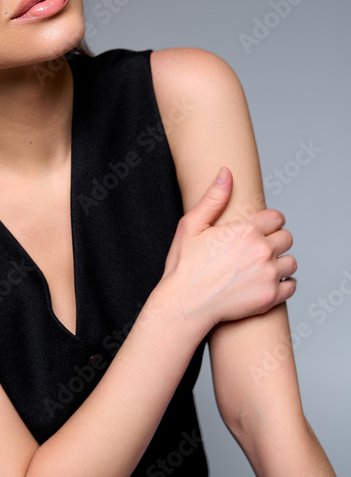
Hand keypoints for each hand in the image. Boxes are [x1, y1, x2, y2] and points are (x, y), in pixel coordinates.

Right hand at [162, 166, 296, 333]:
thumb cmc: (184, 266)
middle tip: (256, 251)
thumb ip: (213, 198)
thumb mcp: (192, 226)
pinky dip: (283, 285)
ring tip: (261, 268)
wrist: (184, 305)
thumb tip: (226, 172)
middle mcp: (261, 250)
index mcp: (245, 229)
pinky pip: (292, 286)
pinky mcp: (271, 297)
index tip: (259, 231)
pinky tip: (265, 283)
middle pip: (287, 238)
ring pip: (291, 262)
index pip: (277, 218)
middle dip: (274, 242)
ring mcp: (268, 274)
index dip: (268, 223)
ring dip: (280, 263)